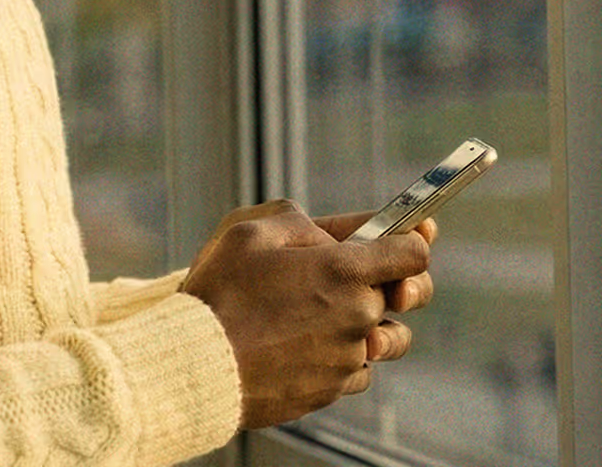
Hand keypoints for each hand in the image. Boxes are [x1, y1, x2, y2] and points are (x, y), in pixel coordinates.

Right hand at [180, 199, 431, 428]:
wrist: (198, 362)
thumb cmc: (221, 290)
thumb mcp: (251, 230)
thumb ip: (301, 221)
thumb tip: (329, 233)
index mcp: (343, 270)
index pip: (412, 253)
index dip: (411, 238)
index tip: (408, 233)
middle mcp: (357, 316)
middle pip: (408, 295)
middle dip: (395, 279)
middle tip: (363, 272)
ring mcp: (347, 358)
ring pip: (382, 335)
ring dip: (370, 320)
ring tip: (326, 310)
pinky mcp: (331, 389)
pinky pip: (356, 368)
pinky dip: (342, 352)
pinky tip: (304, 340)